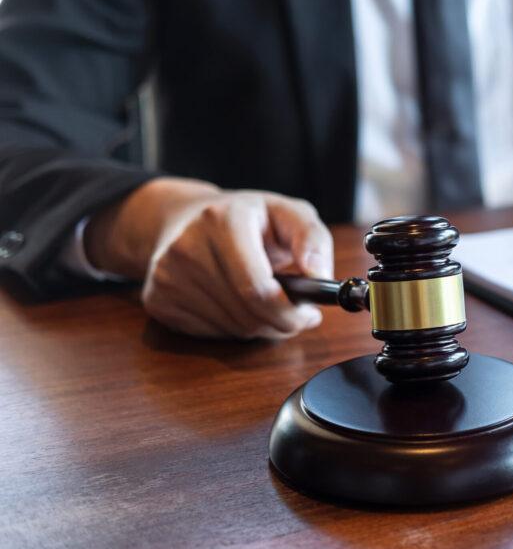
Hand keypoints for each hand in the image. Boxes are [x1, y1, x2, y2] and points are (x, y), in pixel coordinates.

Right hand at [84, 178, 333, 339]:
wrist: (184, 219)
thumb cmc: (246, 219)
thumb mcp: (288, 214)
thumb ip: (313, 240)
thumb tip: (319, 276)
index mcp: (222, 220)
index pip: (257, 288)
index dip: (289, 311)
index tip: (309, 314)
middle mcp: (187, 247)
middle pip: (246, 314)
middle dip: (281, 322)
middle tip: (296, 314)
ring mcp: (166, 276)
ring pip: (232, 329)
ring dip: (259, 326)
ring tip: (266, 302)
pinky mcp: (156, 300)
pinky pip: (210, 334)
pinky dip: (233, 328)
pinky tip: (235, 303)